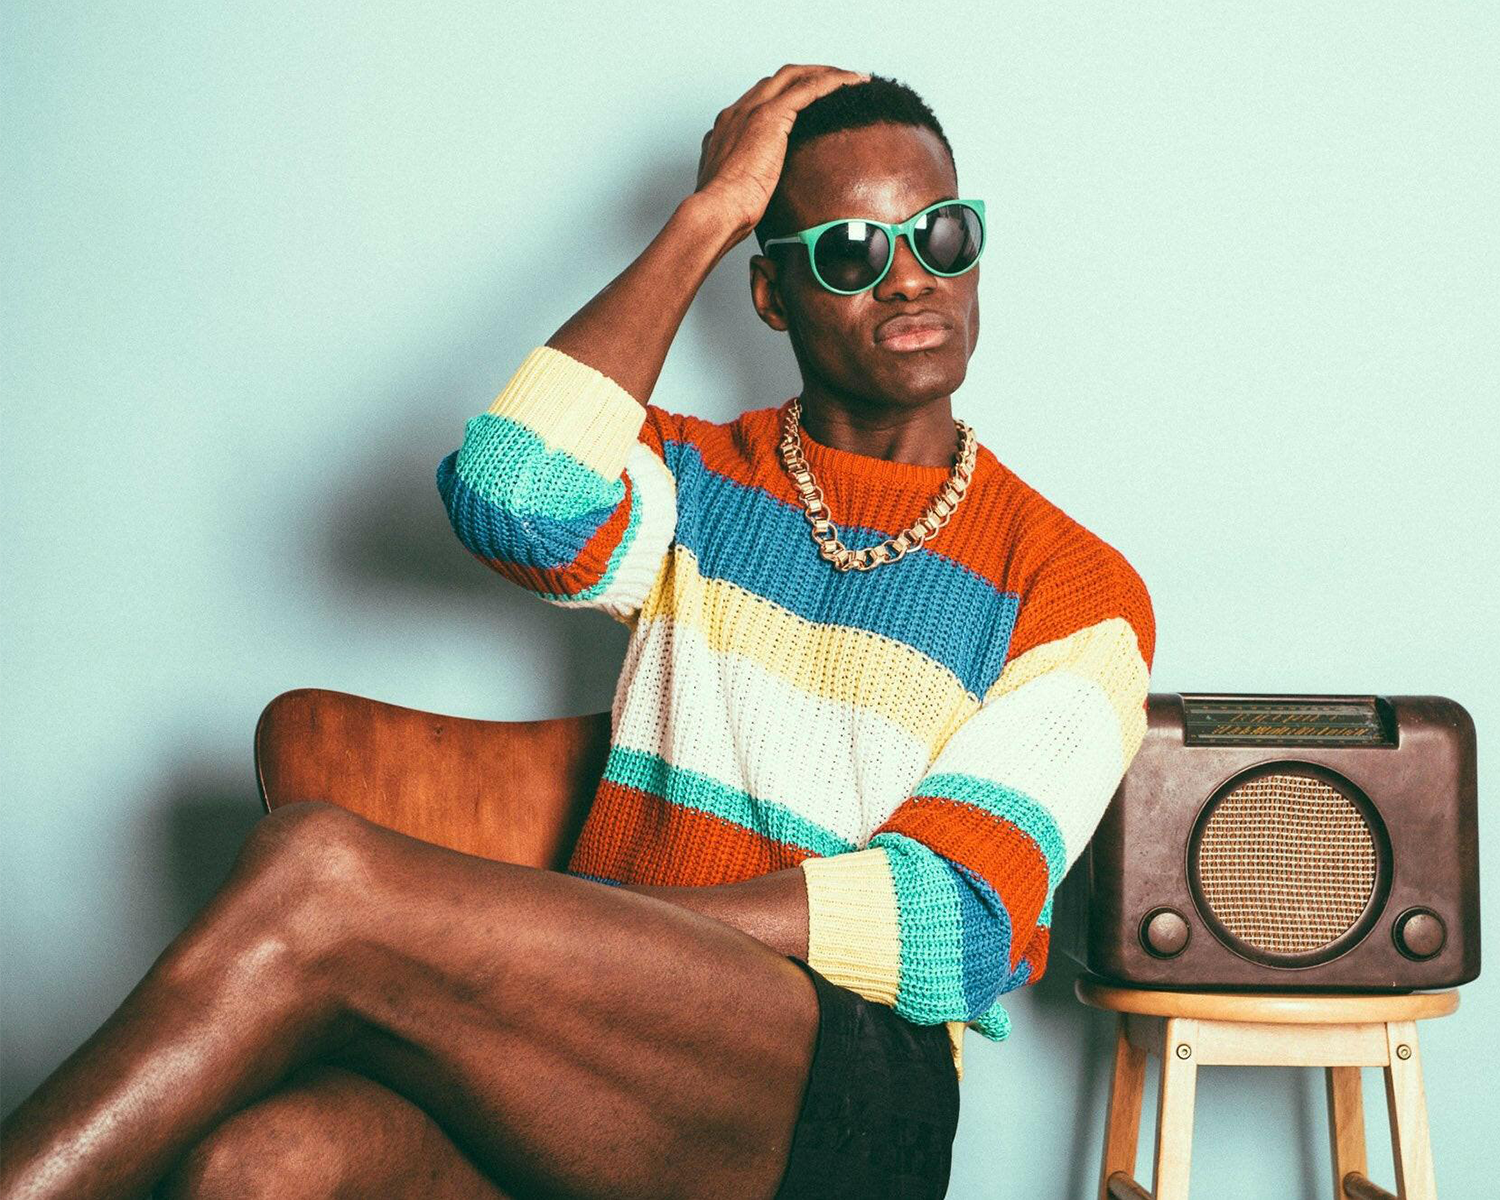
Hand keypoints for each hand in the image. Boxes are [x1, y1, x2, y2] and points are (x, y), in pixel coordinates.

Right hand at [692, 64, 869, 237]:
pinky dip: (832, 82)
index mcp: (728, 127)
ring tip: (850, 80)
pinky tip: (851, 84)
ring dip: (825, 75)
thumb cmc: (725, 210)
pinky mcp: (770, 116)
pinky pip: (808, 88)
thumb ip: (744, 179)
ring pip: (795, 77)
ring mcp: (753, 110)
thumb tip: (757, 190)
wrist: (716, 210)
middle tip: (837, 84)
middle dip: (810, 77)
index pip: (762, 97)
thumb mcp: (733, 189)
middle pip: (779, 79)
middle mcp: (739, 112)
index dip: (788, 95)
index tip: (810, 103)